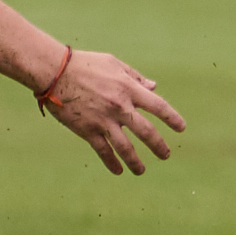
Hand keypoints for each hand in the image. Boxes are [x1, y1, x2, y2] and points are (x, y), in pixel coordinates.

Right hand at [43, 49, 185, 175]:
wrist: (54, 72)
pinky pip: (103, 151)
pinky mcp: (88, 130)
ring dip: (136, 162)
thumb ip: (135, 77)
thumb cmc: (84, 64)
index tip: (181, 128)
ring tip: (142, 171)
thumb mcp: (114, 64)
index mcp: (129, 89)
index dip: (172, 118)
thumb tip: (153, 87)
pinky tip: (118, 171)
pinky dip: (111, 163)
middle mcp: (120, 107)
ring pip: (126, 148)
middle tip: (166, 155)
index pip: (158, 106)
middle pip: (146, 132)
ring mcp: (104, 121)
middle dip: (159, 146)